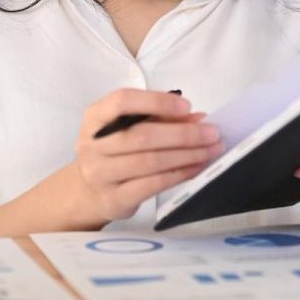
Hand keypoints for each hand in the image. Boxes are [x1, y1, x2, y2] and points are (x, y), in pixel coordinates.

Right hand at [74, 89, 222, 224]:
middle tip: (211, 133)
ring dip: (186, 155)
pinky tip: (195, 168)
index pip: (123, 101)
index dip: (157, 101)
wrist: (88, 191)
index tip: (187, 106)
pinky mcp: (113, 198)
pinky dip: (178, 175)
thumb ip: (161, 118)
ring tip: (210, 151)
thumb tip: (198, 119)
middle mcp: (92, 145)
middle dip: (183, 134)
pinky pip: (151, 185)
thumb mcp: (130, 127)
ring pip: (150, 162)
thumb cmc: (115, 151)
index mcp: (95, 117)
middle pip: (142, 136)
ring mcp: (100, 174)